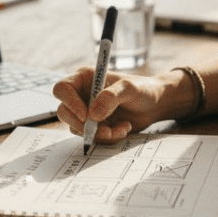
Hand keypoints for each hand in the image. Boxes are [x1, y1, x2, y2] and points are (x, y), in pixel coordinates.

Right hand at [53, 67, 167, 142]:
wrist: (155, 105)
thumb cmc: (142, 89)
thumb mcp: (129, 88)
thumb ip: (111, 97)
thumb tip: (92, 115)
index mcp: (84, 78)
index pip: (62, 89)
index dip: (69, 103)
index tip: (86, 115)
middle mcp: (81, 95)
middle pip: (63, 112)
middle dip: (82, 124)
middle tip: (103, 129)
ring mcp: (86, 112)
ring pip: (77, 128)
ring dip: (99, 133)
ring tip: (121, 127)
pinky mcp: (94, 126)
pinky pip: (92, 137)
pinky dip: (108, 137)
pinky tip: (124, 128)